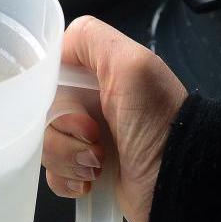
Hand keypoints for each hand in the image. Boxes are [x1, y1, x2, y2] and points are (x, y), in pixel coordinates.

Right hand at [43, 16, 187, 221]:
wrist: (177, 181)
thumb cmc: (156, 120)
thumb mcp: (130, 64)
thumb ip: (90, 39)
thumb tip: (57, 50)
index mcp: (99, 73)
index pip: (51, 70)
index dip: (50, 87)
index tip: (71, 100)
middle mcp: (91, 103)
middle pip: (42, 110)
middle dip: (63, 128)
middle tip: (94, 135)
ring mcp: (86, 140)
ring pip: (45, 143)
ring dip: (67, 157)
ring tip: (97, 164)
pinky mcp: (84, 172)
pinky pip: (53, 173)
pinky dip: (68, 179)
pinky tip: (90, 182)